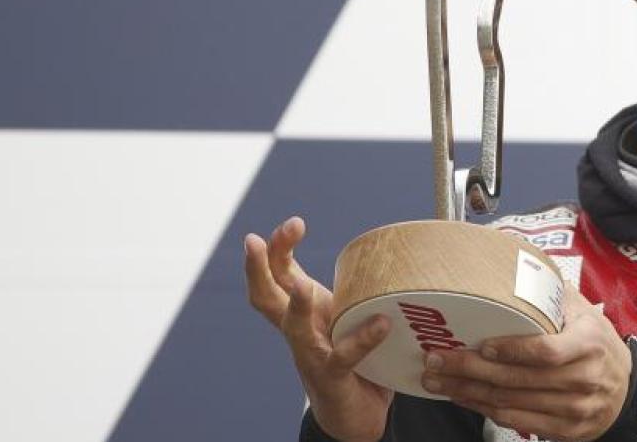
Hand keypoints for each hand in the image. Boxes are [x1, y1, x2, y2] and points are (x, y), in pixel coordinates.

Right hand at [243, 216, 393, 441]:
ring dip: (297, 307)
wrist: (354, 413)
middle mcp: (299, 330)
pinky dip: (362, 339)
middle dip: (257, 267)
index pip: (280, 273)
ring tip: (303, 287)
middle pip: (267, 297)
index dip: (278, 248)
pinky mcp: (333, 377)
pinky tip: (381, 324)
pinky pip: (344, 355)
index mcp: (303, 310)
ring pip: (294, 328)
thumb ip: (355, 286)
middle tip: (252, 241)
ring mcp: (311, 354)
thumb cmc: (352, 355)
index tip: (293, 223)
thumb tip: (384, 247)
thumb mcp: (347, 313)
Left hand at [422, 286, 632, 440]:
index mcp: (588, 343)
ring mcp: (575, 408)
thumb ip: (554, 292)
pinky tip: (465, 399)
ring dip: (470, 393)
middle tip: (437, 361)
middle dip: (470, 371)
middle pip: (519, 379)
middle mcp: (583, 378)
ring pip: (512, 403)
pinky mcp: (566, 430)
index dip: (510, 350)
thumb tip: (519, 260)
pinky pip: (518, 422)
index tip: (481, 345)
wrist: (627, 390)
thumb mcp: (586, 312)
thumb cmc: (598, 345)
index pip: (545, 351)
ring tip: (439, 381)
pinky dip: (486, 411)